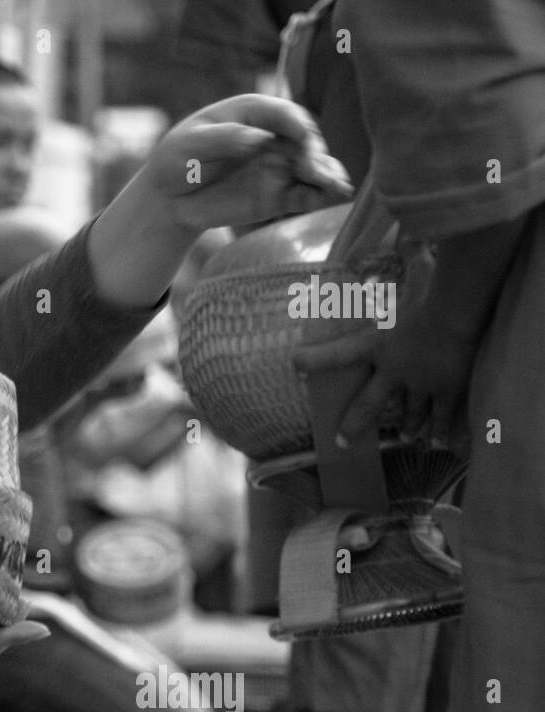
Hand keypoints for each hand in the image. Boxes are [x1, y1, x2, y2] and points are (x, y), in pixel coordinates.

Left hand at [145, 94, 353, 233]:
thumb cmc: (175, 161)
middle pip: (305, 141)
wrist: (169, 200)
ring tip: (336, 186)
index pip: (284, 114)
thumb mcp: (190, 145)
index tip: (303, 138)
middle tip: (313, 171)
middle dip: (314, 154)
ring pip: (312, 168)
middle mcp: (274, 137)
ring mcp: (279, 166)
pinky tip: (333, 199)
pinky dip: (320, 196)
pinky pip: (305, 195)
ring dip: (327, 175)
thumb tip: (257, 139)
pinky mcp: (279, 195)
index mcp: (253, 113)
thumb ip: (223, 138)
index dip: (297, 125)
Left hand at [292, 242, 472, 450]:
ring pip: (411, 414)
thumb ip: (411, 252)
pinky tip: (442, 445)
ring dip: (409, 426)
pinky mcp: (445, 393)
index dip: (314, 360)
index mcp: (376, 344)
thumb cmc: (431, 292)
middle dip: (353, 424)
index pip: (336, 353)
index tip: (293, 364)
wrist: (455, 317)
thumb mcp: (418, 270)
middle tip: (340, 443)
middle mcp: (392, 371)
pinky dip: (444, 431)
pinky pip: (444, 417)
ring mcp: (418, 386)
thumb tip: (408, 229)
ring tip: (408, 437)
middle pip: (368, 405)